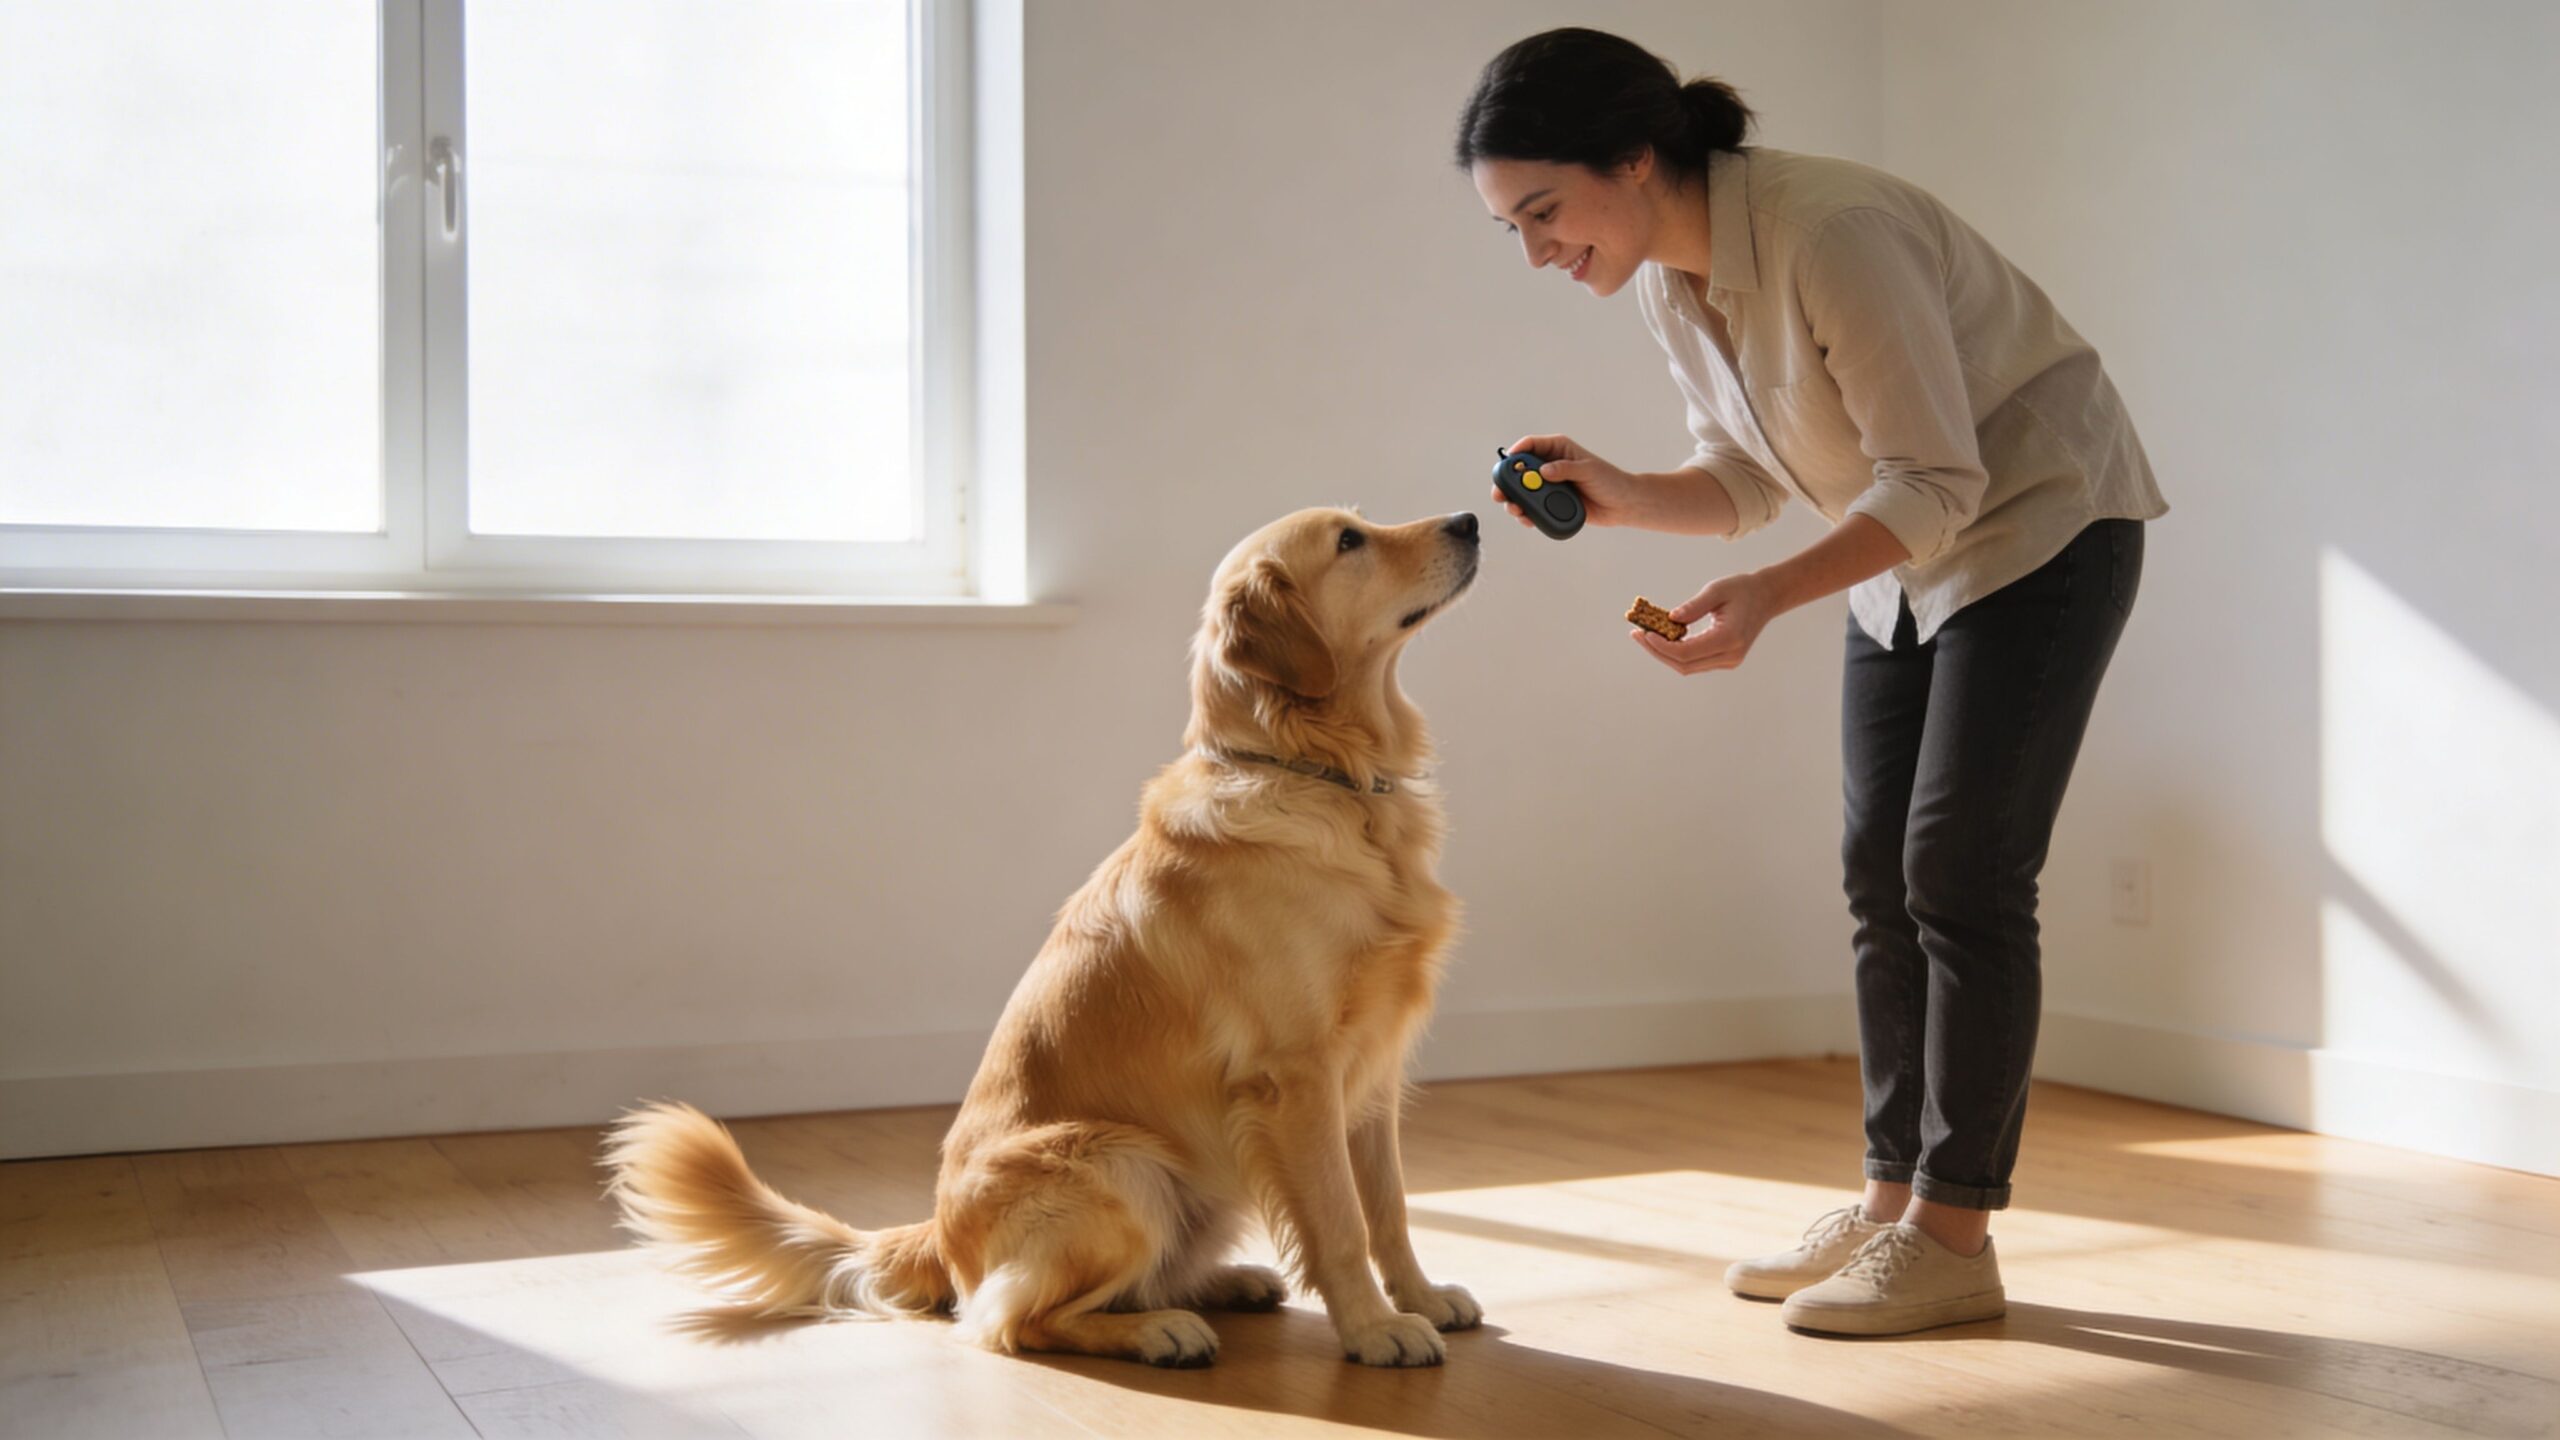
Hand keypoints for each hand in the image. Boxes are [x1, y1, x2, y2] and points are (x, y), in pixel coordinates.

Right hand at [1487, 434, 1642, 529]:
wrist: (1622, 505)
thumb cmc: (1610, 481)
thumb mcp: (1589, 470)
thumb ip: (1566, 469)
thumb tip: (1544, 470)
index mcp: (1558, 449)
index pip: (1531, 445)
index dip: (1516, 452)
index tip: (1508, 462)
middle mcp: (1550, 465)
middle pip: (1520, 471)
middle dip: (1508, 482)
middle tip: (1500, 493)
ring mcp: (1549, 485)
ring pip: (1523, 491)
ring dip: (1515, 501)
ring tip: (1515, 510)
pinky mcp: (1551, 503)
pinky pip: (1532, 507)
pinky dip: (1526, 514)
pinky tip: (1527, 519)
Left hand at [1634, 571, 1780, 674]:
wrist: (1766, 597)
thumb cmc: (1741, 589)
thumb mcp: (1716, 590)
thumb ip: (1694, 606)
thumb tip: (1670, 618)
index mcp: (1729, 638)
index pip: (1686, 653)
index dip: (1660, 646)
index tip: (1643, 633)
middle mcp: (1730, 655)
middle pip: (1684, 665)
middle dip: (1657, 652)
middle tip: (1637, 635)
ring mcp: (1729, 661)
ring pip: (1687, 667)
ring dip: (1664, 654)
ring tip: (1645, 636)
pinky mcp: (1725, 660)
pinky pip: (1695, 662)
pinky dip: (1676, 652)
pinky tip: (1663, 638)